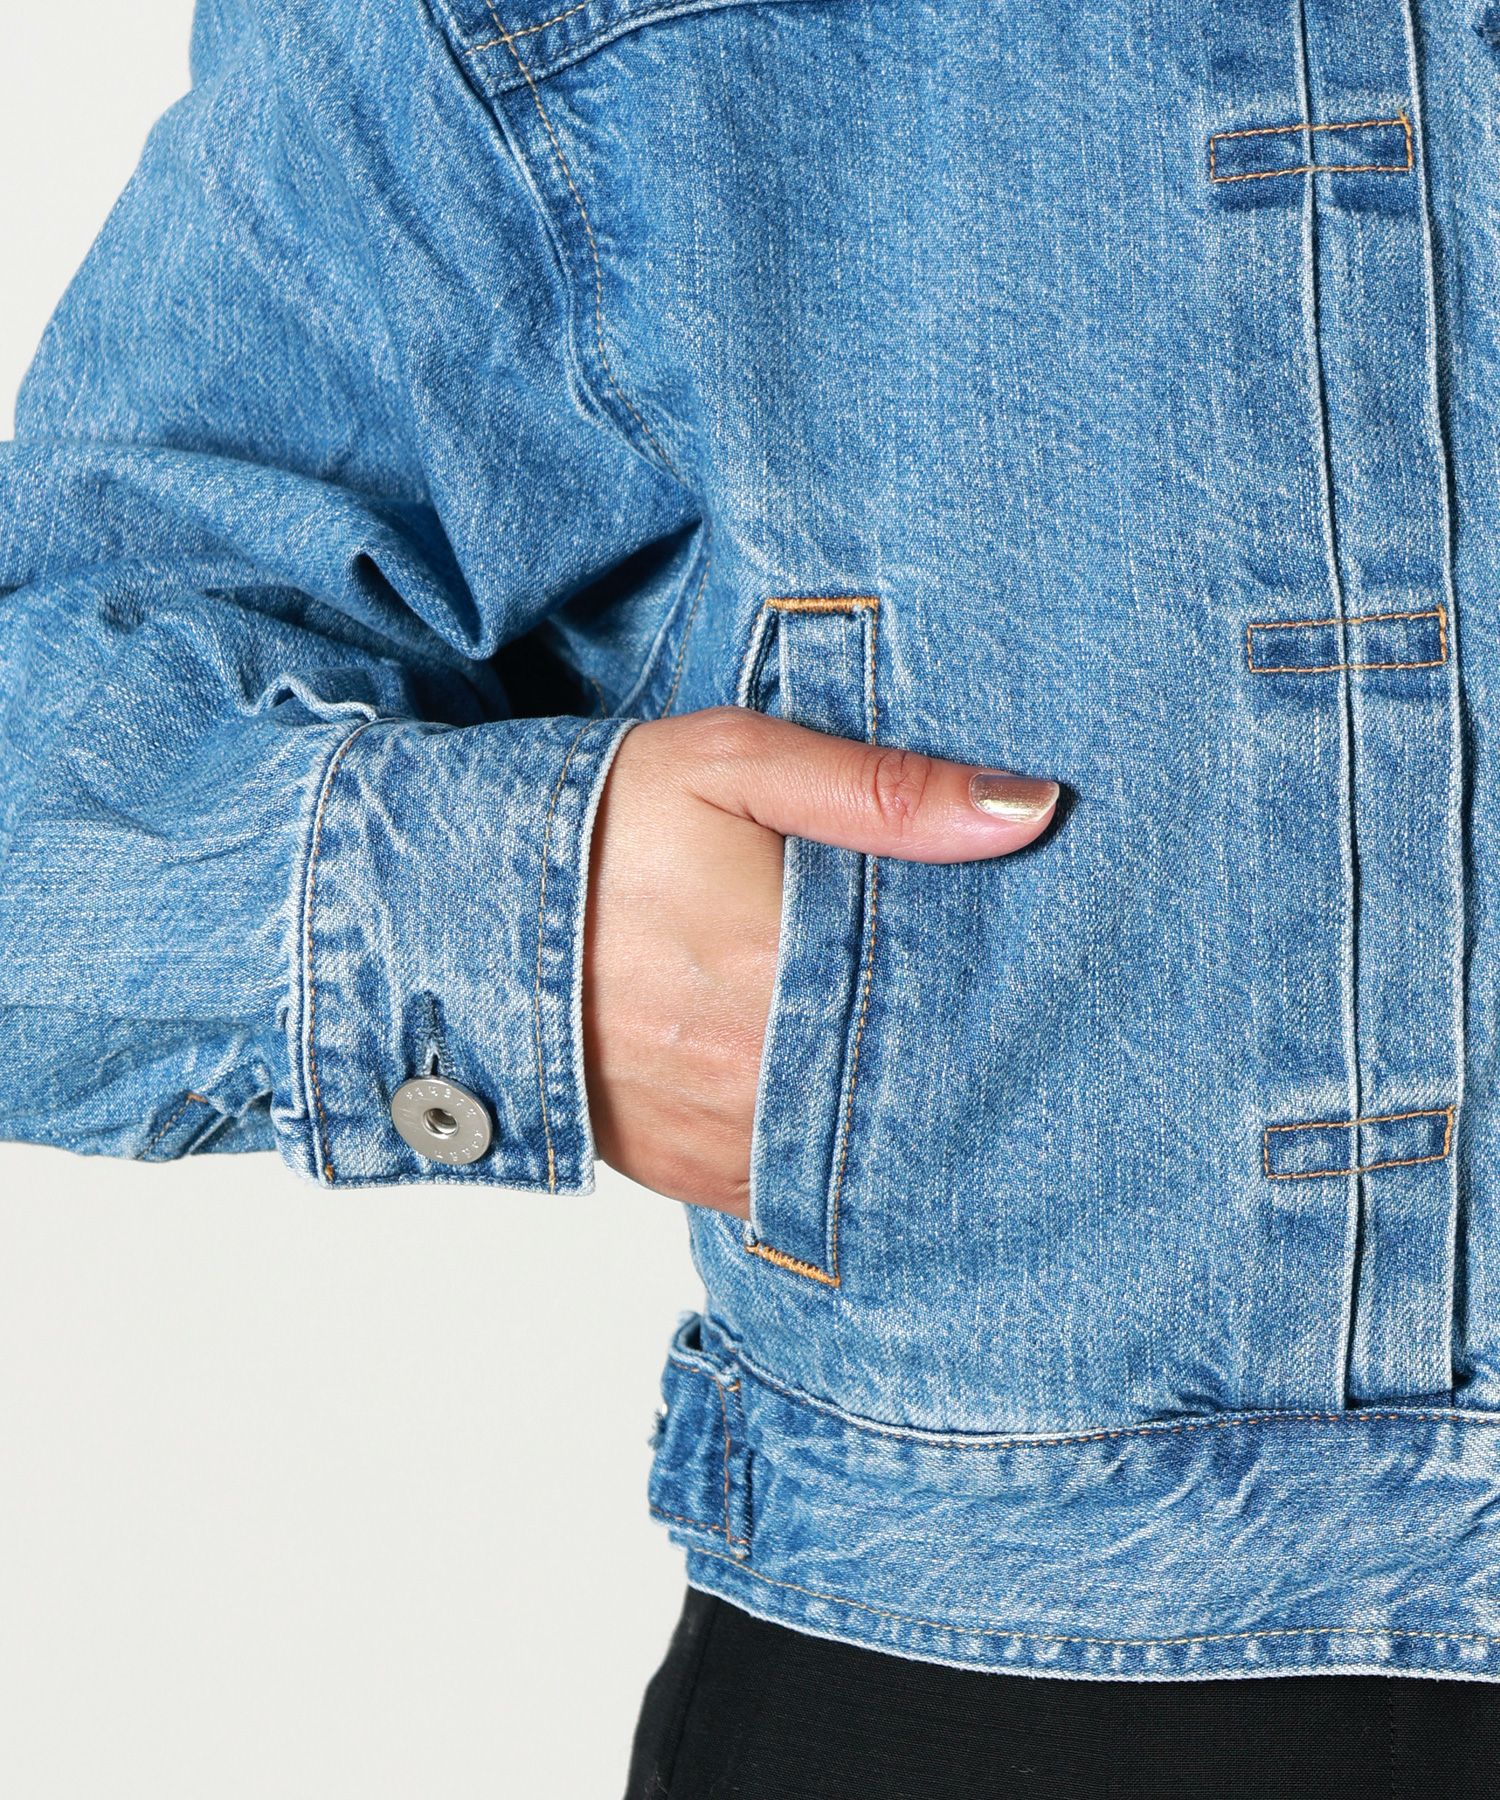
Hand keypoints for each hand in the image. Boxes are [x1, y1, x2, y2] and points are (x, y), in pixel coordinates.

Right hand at [581, 706, 1058, 1216]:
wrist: (450, 907)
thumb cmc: (593, 825)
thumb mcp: (734, 765)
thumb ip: (883, 790)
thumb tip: (1029, 809)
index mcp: (785, 975)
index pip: (946, 1012)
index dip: (994, 996)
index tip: (1022, 971)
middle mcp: (755, 1082)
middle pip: (907, 1092)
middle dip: (942, 1057)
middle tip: (971, 1015)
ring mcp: (716, 1141)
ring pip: (849, 1151)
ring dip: (878, 1109)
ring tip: (890, 1047)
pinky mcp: (680, 1171)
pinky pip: (783, 1182)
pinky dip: (813, 1147)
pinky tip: (824, 1092)